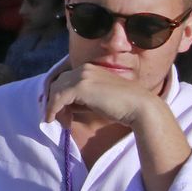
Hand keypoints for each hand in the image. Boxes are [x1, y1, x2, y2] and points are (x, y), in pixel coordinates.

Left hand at [43, 62, 162, 127]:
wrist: (139, 106)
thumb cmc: (121, 106)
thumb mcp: (96, 99)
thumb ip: (81, 99)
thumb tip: (64, 107)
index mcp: (89, 68)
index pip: (65, 80)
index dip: (58, 96)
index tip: (59, 112)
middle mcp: (84, 68)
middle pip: (57, 83)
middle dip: (54, 101)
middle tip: (59, 119)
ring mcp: (82, 76)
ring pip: (55, 90)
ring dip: (53, 107)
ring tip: (61, 122)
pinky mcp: (80, 86)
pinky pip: (58, 98)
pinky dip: (52, 109)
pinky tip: (53, 119)